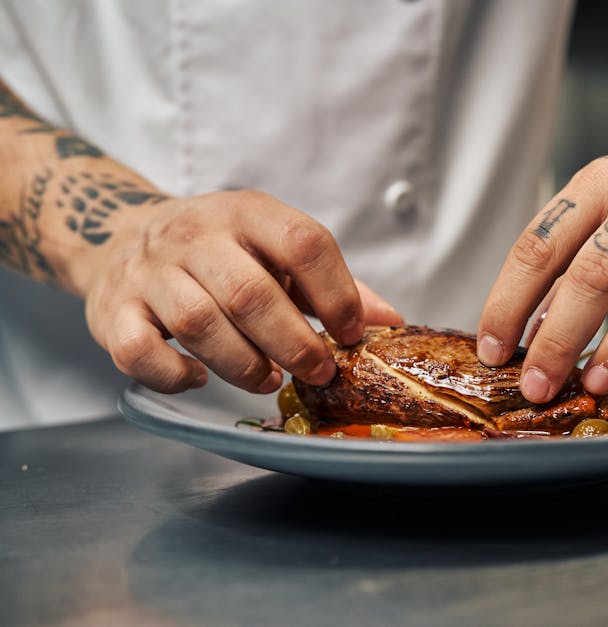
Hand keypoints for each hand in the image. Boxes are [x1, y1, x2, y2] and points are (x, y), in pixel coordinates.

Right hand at [79, 189, 402, 393]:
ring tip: (269, 379)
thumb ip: (327, 283)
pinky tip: (200, 378)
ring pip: (200, 324)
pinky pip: (141, 352)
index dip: (337, 293)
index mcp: (246, 212)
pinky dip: (175, 375)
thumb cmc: (217, 250)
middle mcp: (194, 235)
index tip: (351, 333)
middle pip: (251, 294)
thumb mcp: (273, 249)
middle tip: (318, 372)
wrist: (123, 236)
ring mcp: (149, 271)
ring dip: (244, 365)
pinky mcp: (113, 310)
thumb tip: (388, 320)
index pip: (303, 242)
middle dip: (295, 344)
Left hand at [477, 133, 607, 402]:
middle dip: (561, 337)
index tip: (494, 351)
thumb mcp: (602, 208)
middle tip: (539, 384)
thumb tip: (528, 335)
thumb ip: (569, 265)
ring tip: (597, 383)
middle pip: (598, 271)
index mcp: (600, 183)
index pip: (541, 247)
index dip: (510, 302)